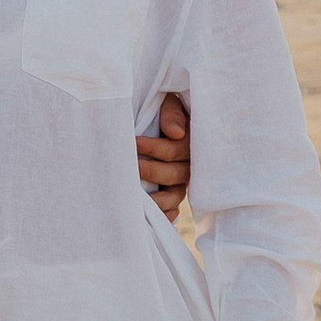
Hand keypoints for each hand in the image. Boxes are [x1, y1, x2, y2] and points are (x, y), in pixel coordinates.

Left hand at [138, 88, 190, 219]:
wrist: (162, 119)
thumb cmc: (163, 111)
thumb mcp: (170, 103)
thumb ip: (172, 114)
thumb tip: (176, 133)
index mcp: (190, 142)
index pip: (174, 150)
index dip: (155, 148)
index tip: (135, 142)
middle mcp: (189, 165)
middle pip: (174, 174)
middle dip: (151, 170)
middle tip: (131, 166)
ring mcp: (182, 182)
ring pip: (174, 194)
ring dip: (157, 198)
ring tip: (139, 199)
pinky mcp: (174, 193)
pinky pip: (173, 208)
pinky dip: (166, 214)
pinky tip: (153, 216)